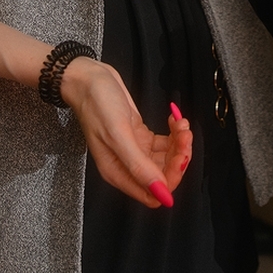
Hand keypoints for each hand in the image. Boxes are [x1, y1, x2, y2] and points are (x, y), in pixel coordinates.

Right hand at [59, 57, 192, 207]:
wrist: (89, 78)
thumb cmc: (96, 104)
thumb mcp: (117, 134)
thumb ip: (138, 166)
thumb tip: (161, 194)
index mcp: (118, 173)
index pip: (153, 194)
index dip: (170, 178)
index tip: (179, 155)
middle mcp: (127, 166)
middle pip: (163, 176)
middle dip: (178, 156)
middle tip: (183, 133)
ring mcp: (135, 151)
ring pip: (167, 159)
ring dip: (179, 143)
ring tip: (180, 123)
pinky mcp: (140, 137)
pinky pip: (164, 144)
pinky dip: (174, 133)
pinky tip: (174, 120)